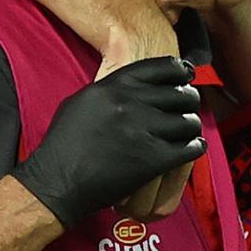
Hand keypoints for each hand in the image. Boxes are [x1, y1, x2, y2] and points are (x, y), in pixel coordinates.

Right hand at [10, 57, 206, 226]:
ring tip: (188, 132)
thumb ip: (110, 89)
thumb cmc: (63, 144)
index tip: (187, 78)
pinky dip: (195, 148)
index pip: (164, 68)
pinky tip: (192, 149)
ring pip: (188, 121)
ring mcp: (143, 130)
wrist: (56, 182)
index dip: (181, 73)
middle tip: (187, 109)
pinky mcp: (153, 159)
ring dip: (191, 127)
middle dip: (189, 102)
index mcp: (115, 85)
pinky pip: (189, 149)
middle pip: (181, 94)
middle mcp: (131, 103)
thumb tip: (134, 85)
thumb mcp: (82, 102)